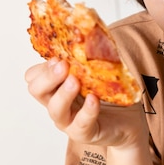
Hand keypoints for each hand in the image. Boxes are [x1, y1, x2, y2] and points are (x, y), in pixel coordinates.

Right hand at [25, 58, 146, 148]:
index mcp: (57, 87)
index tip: (58, 56)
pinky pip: (81, 124)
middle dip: (47, 76)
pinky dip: (87, 110)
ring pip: (55, 109)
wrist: (129, 123)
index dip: (42, 67)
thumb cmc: (110, 96)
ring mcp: (69, 121)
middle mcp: (58, 103)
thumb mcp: (99, 72)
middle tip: (62, 65)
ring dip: (63, 93)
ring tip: (75, 81)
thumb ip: (92, 56)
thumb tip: (94, 31)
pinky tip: (94, 100)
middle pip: (37, 91)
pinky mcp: (84, 133)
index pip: (34, 77)